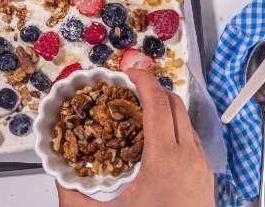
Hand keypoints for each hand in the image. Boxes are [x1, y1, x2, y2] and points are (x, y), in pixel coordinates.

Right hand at [57, 69, 213, 206]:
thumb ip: (74, 194)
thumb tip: (58, 175)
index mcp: (166, 162)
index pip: (158, 104)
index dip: (143, 80)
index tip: (129, 70)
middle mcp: (189, 159)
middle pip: (175, 104)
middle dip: (152, 88)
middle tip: (128, 87)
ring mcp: (201, 168)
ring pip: (186, 120)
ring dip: (164, 108)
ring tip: (137, 112)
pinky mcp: (206, 178)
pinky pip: (191, 140)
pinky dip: (173, 128)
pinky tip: (152, 141)